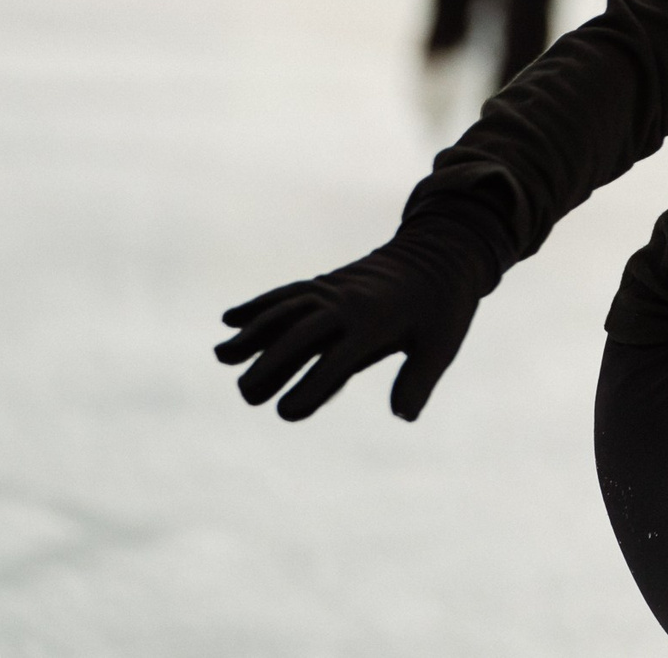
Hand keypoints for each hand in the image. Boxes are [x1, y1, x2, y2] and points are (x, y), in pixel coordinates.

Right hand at [214, 214, 494, 420]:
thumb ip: (419, 379)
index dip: (312, 387)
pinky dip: (260, 304)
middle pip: (301, 333)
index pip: (337, 360)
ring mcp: (334, 290)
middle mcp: (348, 304)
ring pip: (287, 310)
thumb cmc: (445, 306)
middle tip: (246, 394)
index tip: (286, 413)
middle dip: (272, 362)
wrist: (445, 251)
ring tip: (223, 356)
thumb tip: (404, 417)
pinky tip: (230, 319)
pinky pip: (289, 293)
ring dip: (254, 331)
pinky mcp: (328, 283)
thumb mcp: (441, 343)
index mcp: (376, 322)